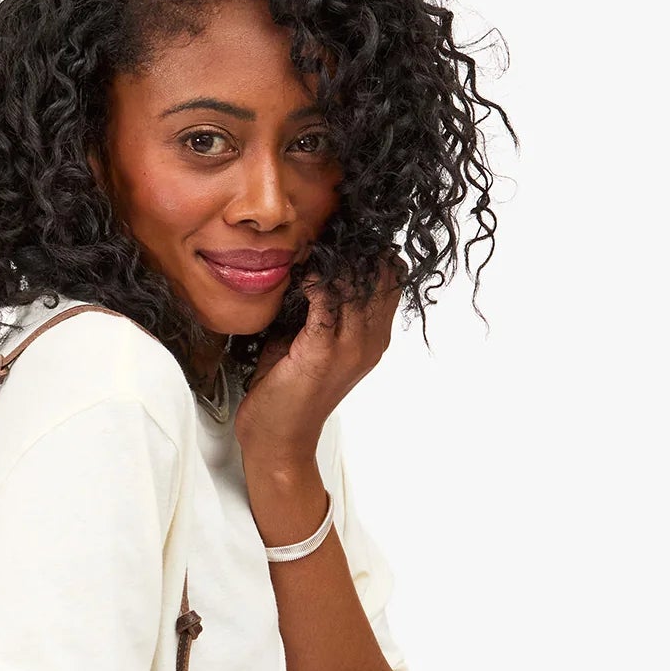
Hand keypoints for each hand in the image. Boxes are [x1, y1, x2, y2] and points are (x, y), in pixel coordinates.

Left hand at [234, 253, 404, 474]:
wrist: (279, 441)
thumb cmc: (288, 393)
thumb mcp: (311, 343)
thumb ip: (319, 309)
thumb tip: (307, 267)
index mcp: (373, 339)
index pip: (390, 278)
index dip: (369, 251)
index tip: (343, 234)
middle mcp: (369, 341)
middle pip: (381, 273)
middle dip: (354, 246)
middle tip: (328, 229)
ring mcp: (349, 347)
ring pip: (357, 282)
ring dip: (333, 259)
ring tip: (313, 244)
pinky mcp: (321, 352)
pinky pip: (325, 299)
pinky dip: (313, 279)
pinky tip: (299, 272)